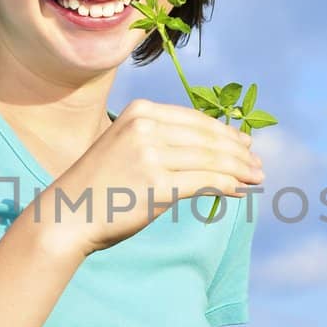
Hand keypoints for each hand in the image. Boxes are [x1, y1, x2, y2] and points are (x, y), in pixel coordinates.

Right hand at [42, 98, 263, 254]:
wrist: (68, 214)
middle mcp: (146, 127)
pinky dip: (229, 186)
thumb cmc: (100, 185)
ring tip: (257, 178)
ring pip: (212, 160)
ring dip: (240, 170)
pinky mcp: (158, 186)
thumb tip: (214, 148)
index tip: (246, 145)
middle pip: (208, 138)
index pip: (196, 120)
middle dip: (239, 152)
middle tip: (258, 165)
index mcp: (140, 111)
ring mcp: (152, 156)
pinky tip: (240, 191)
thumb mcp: (126, 146)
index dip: (226, 133)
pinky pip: (206, 183)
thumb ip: (162, 140)